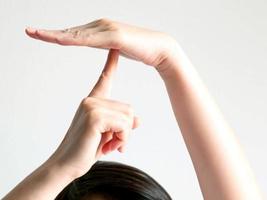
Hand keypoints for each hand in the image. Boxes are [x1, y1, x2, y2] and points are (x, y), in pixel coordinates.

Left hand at [25, 18, 179, 71]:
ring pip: (77, 34)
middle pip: (71, 31)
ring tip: (38, 35)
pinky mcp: (114, 36)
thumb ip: (105, 46)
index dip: (55, 35)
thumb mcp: (116, 48)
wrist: (159, 48)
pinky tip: (62, 40)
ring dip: (56, 35)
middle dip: (49, 33)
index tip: (39, 36)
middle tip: (29, 32)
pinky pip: (91, 40)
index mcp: (99, 30)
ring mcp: (107, 29)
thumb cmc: (139, 49)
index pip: (73, 34)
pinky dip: (75, 40)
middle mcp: (100, 26)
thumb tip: (97, 47)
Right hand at [47, 49, 139, 178]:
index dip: (111, 63)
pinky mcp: (94, 116)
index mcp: (92, 101)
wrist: (66, 166)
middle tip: (113, 143)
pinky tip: (108, 147)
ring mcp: (91, 106)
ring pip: (128, 117)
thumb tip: (139, 120)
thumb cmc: (85, 150)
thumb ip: (122, 125)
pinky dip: (122, 139)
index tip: (115, 48)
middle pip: (128, 108)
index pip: (105, 78)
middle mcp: (91, 100)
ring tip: (109, 145)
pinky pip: (123, 124)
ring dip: (124, 136)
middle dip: (125, 130)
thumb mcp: (108, 135)